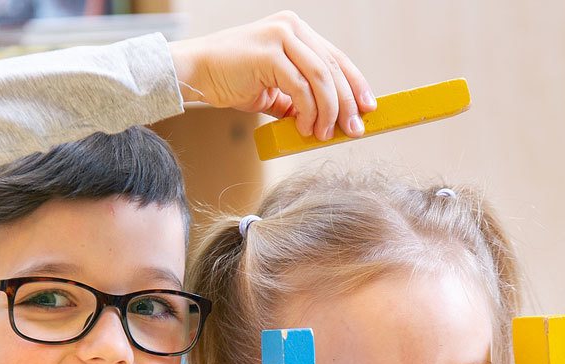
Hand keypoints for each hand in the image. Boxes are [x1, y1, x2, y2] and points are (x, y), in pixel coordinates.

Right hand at [169, 11, 376, 140]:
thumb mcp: (274, 90)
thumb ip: (298, 99)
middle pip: (333, 68)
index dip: (355, 84)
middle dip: (347, 104)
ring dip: (328, 111)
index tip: (368, 108)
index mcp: (296, 31)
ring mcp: (280, 37)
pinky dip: (308, 111)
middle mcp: (291, 28)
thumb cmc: (231, 80)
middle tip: (354, 130)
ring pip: (321, 77)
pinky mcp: (269, 53)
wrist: (196, 73)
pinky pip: (300, 87)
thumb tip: (325, 122)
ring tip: (323, 134)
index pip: (336, 58)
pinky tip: (305, 128)